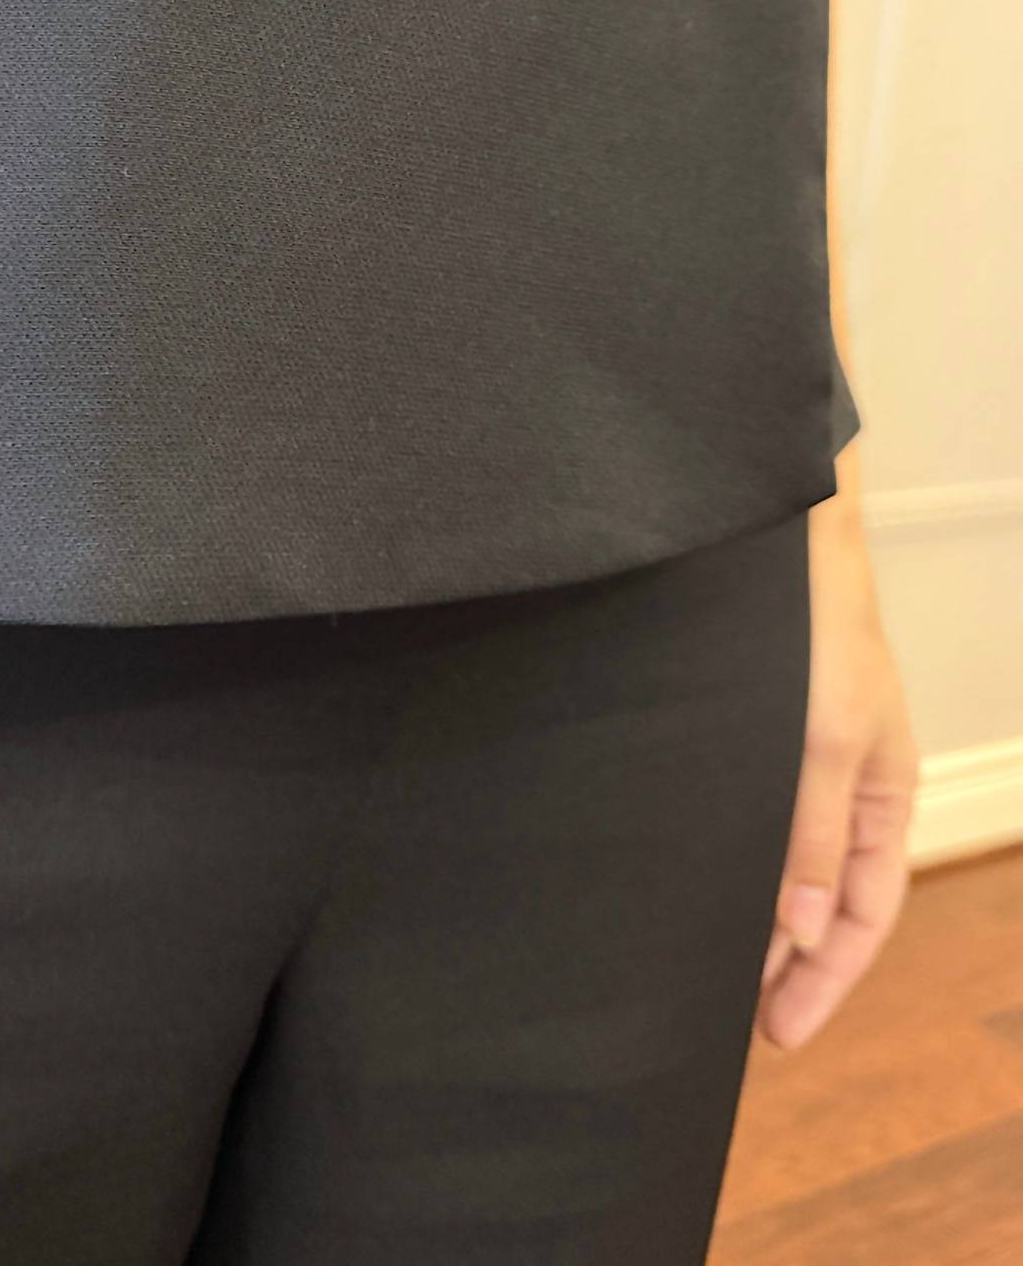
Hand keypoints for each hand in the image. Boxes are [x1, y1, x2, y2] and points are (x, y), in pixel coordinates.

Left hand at [756, 493, 920, 1051]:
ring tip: (701, 969)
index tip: (776, 1032)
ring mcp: (798, 759)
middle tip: (725, 1018)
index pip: (866, 914)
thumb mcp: (821, 738)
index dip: (824, 978)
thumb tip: (807, 930)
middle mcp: (843, 786)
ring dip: (750, 915)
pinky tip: (688, 883)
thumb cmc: (817, 629)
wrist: (778, 538)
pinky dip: (726, 860)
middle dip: (783, 961)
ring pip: (778, 863)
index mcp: (883, 795)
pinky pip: (747, 820)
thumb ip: (812, 834)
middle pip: (822, 900)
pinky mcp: (753, 734)